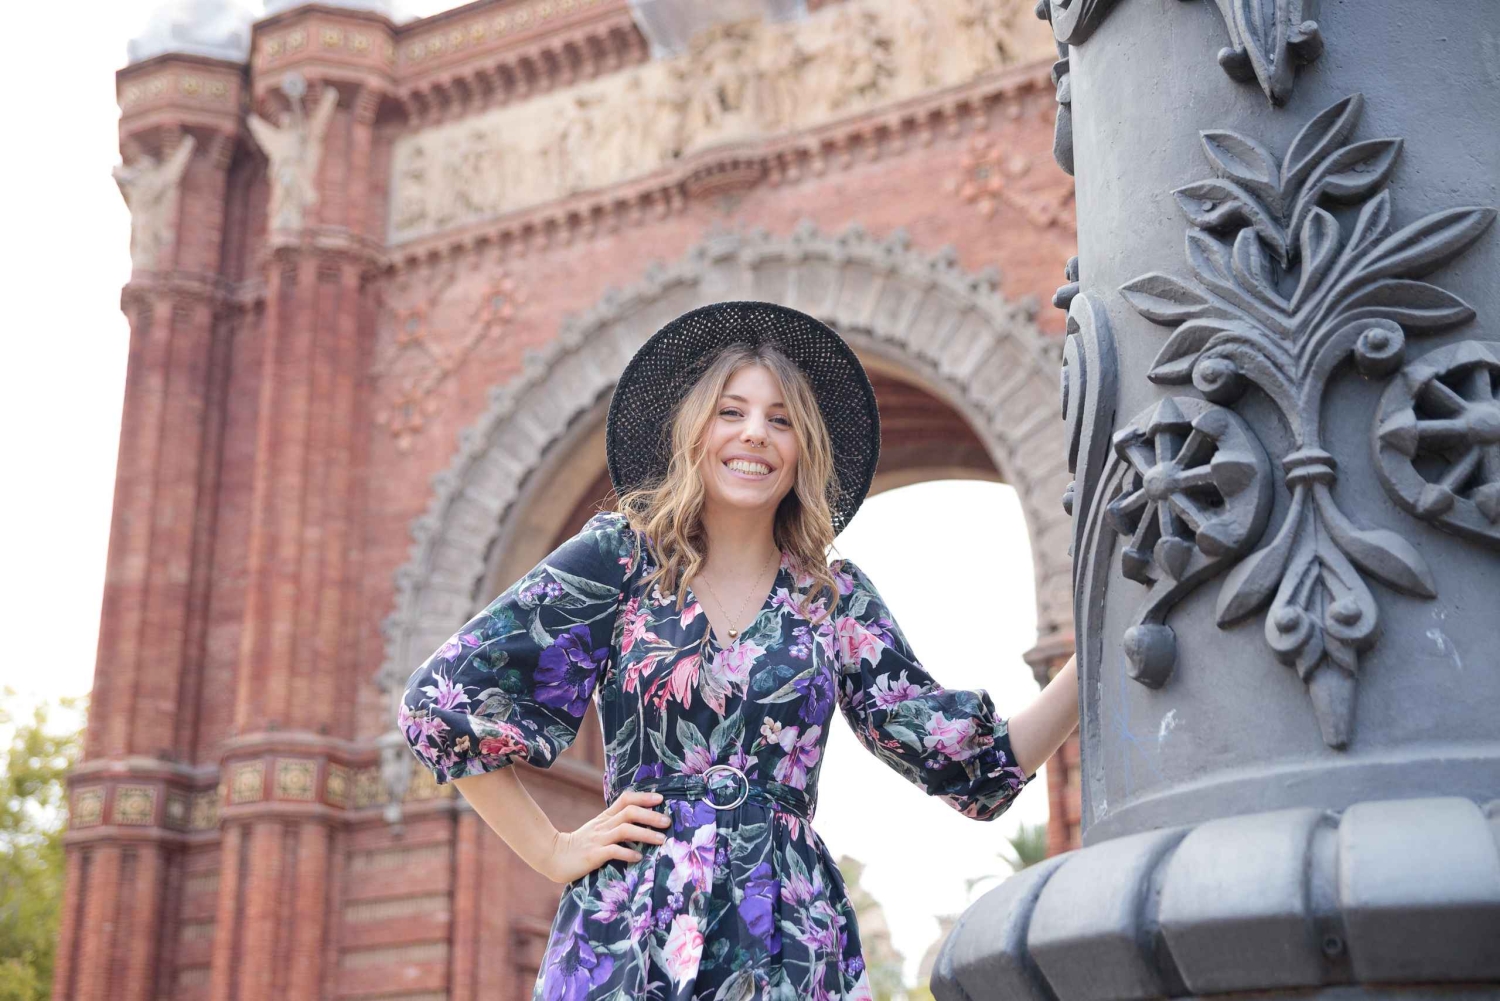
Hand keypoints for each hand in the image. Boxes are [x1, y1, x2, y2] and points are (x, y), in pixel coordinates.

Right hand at [540, 789, 672, 883]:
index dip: (643, 797)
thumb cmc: (581, 844)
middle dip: (650, 816)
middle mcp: (604, 826)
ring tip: (661, 840)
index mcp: (605, 817)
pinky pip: (613, 851)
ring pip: (625, 830)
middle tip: (668, 822)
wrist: (554, 856)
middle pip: (629, 813)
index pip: (625, 800)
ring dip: (645, 834)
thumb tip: (641, 822)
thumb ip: (615, 823)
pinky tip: (638, 857)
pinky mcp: (593, 855)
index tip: (661, 799)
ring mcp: (598, 840)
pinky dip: (628, 853)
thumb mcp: (598, 829)